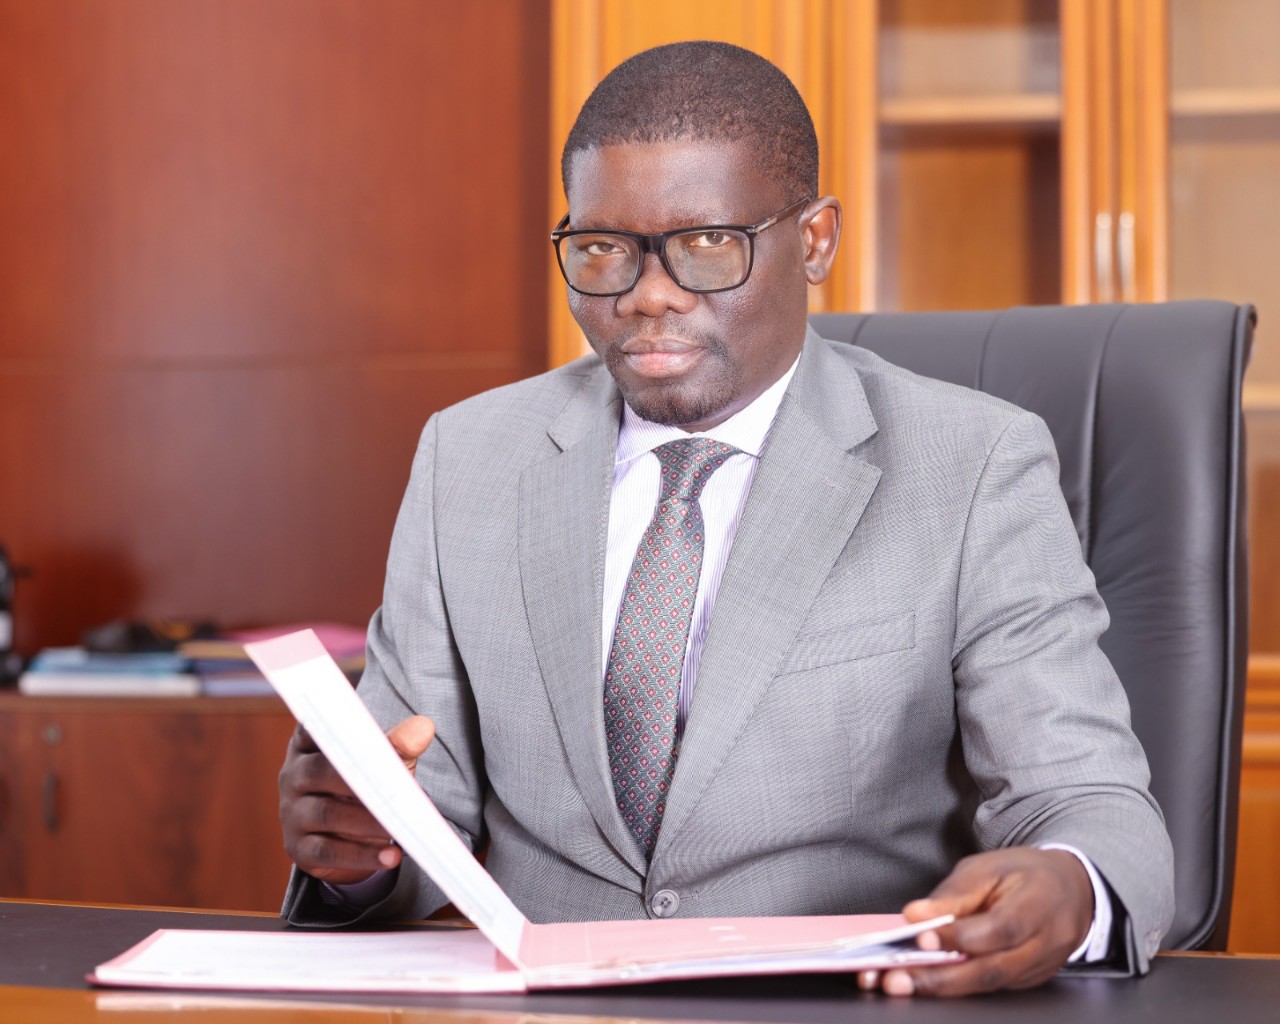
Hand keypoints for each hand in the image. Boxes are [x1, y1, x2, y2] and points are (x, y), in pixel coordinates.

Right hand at [278, 715, 434, 884]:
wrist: (345, 835)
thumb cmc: (362, 784)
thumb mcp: (381, 762)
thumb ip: (398, 744)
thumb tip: (423, 727)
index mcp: (309, 744)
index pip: (316, 729)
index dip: (334, 727)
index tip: (360, 731)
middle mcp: (294, 774)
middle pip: (321, 772)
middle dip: (360, 780)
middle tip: (395, 789)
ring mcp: (292, 812)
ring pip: (327, 814)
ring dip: (366, 822)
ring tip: (399, 827)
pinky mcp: (299, 847)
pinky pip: (328, 851)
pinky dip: (361, 855)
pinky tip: (390, 856)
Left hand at [858, 848, 1093, 996]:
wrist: (1072, 890)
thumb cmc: (1025, 874)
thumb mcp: (988, 867)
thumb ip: (953, 894)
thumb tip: (915, 914)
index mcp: (1038, 906)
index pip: (998, 929)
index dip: (959, 938)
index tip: (919, 938)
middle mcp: (1043, 945)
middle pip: (990, 970)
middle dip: (938, 978)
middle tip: (894, 978)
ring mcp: (1038, 968)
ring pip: (987, 985)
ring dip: (939, 988)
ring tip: (898, 984)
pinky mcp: (1028, 981)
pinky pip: (990, 987)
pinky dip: (955, 987)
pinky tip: (923, 982)